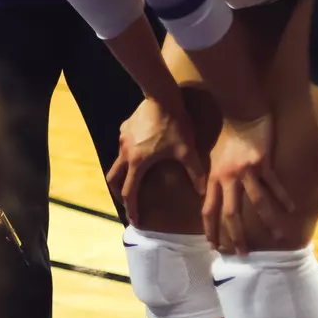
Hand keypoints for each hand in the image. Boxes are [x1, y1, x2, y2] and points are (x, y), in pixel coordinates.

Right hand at [106, 97, 207, 225]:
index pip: (129, 192)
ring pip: (117, 162)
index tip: (135, 220)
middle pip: (113, 179)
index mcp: (138, 163)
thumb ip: (194, 172)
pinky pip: (123, 146)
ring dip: (123, 173)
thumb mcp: (186, 150)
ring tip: (134, 177)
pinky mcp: (124, 128)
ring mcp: (122, 140)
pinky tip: (141, 151)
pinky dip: (128, 155)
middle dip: (119, 193)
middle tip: (128, 202)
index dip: (132, 209)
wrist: (162, 96)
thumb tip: (204, 192)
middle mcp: (125, 154)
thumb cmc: (174, 125)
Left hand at [203, 115, 293, 253]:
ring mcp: (247, 171)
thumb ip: (212, 178)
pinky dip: (283, 198)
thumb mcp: (213, 158)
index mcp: (213, 178)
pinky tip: (291, 210)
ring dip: (267, 222)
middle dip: (235, 235)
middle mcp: (228, 178)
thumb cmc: (227, 137)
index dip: (211, 229)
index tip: (215, 246)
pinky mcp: (263, 163)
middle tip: (241, 253)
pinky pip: (274, 185)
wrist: (242, 113)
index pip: (208, 209)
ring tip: (276, 237)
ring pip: (257, 203)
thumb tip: (207, 196)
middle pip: (230, 213)